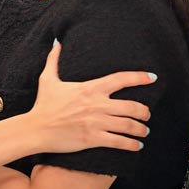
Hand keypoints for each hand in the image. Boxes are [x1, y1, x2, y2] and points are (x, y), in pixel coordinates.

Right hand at [27, 42, 153, 153]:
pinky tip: (137, 146)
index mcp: (90, 88)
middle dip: (144, 111)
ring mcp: (96, 123)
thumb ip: (54, 60)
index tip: (152, 77)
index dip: (139, 77)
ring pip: (128, 125)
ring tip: (145, 131)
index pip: (121, 79)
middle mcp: (97, 104)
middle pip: (131, 106)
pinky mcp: (93, 139)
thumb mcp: (48, 79)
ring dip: (141, 129)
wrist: (36, 129)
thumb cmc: (43, 104)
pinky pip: (119, 142)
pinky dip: (131, 144)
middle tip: (147, 114)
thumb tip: (57, 42)